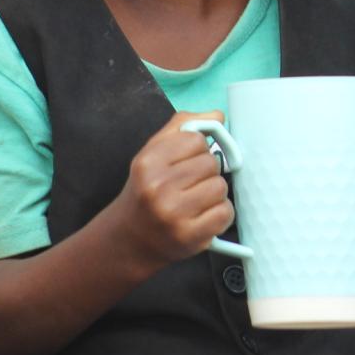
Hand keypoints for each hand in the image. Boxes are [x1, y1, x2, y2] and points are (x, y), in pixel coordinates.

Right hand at [112, 112, 234, 271]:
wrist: (129, 238)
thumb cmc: (146, 189)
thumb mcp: (153, 152)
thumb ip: (183, 126)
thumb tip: (218, 115)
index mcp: (148, 162)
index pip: (197, 140)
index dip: (196, 150)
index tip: (185, 162)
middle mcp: (157, 188)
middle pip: (212, 164)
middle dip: (206, 173)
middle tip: (189, 185)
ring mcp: (173, 215)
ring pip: (220, 187)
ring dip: (214, 194)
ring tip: (195, 201)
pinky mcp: (189, 237)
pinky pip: (225, 213)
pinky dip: (220, 214)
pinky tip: (202, 217)